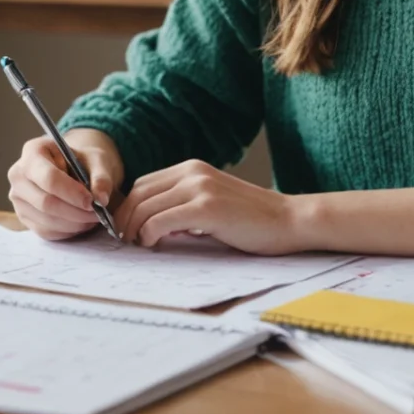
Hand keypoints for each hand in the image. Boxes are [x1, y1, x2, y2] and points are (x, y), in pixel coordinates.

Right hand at [7, 129, 122, 240]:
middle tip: (97, 214)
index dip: (72, 193)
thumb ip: (101, 177)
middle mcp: (18, 175)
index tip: (92, 201)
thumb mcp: (97, 160)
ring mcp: (18, 198)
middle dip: (75, 212)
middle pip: (45, 202)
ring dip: (74, 224)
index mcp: (33, 152)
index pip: (49, 178)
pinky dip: (67, 231)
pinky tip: (81, 223)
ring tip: (92, 218)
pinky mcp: (24, 216)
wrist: (73, 169)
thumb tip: (101, 199)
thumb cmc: (83, 161)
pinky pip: (46, 231)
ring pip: (46, 220)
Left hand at [114, 159, 305, 254]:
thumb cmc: (251, 219)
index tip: (126, 228)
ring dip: (134, 228)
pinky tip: (154, 244)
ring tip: (139, 245)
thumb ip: (184, 205)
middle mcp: (192, 172)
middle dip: (125, 218)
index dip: (129, 207)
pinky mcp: (206, 208)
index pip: (143, 184)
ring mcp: (199, 188)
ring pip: (146, 207)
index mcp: (192, 168)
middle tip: (125, 240)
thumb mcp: (211, 203)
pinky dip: (149, 234)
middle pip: (139, 194)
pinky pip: (161, 220)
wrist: (288, 220)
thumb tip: (151, 224)